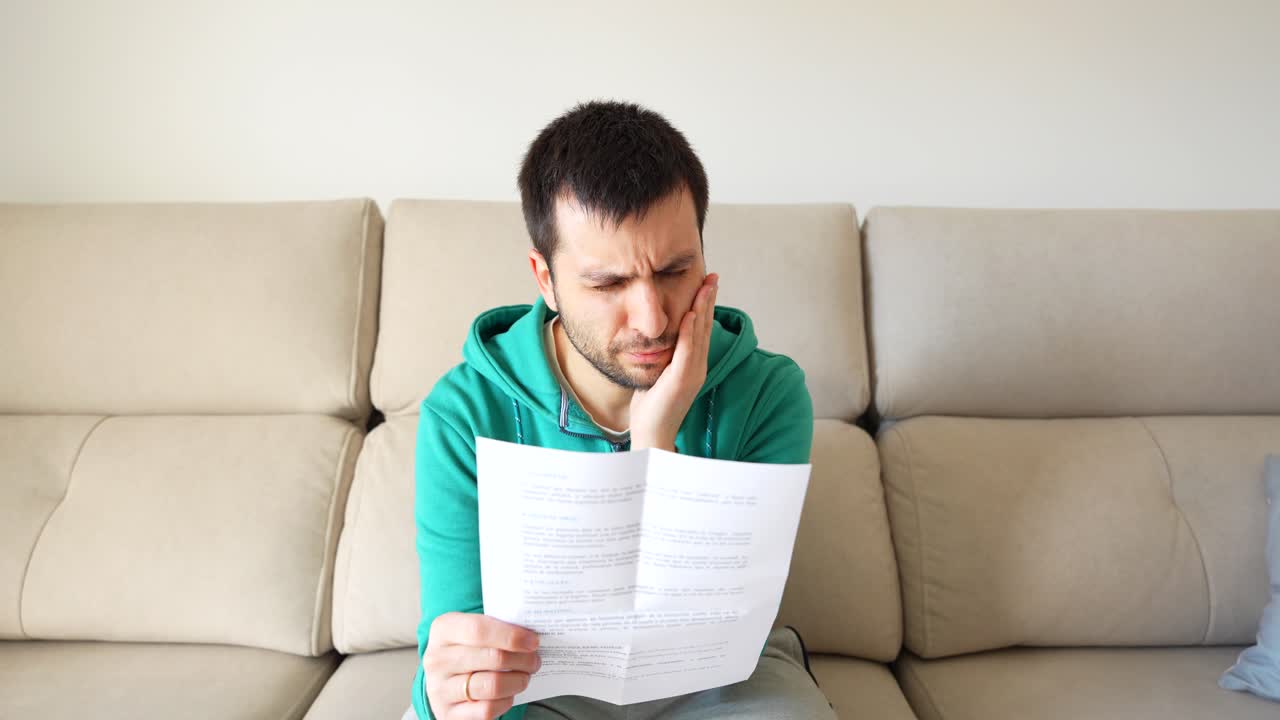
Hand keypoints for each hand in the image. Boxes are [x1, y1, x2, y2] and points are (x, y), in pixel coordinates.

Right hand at [422, 612, 540, 719]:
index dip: (511, 636)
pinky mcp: (448, 714)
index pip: (479, 630)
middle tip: (534, 660)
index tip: (533, 641)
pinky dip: (505, 701)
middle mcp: (437, 659)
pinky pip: (487, 709)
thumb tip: (531, 635)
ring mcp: (440, 689)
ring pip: (492, 686)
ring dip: (518, 681)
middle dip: (522, 660)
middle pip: (492, 658)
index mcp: (443, 629)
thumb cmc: (467, 648)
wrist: (444, 678)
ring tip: (524, 676)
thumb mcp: (473, 629)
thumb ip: (497, 627)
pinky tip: (509, 693)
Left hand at [629, 272, 718, 450]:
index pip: (700, 329)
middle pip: (705, 327)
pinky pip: (687, 351)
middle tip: (713, 276)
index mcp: (693, 365)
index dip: (704, 306)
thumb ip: (663, 356)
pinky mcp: (682, 381)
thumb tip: (657, 337)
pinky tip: (690, 314)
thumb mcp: (657, 374)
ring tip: (706, 286)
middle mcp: (697, 367)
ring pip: (700, 335)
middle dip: (708, 300)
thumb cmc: (651, 407)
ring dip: (703, 309)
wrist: (651, 435)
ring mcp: (692, 374)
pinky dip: (689, 332)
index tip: (706, 284)